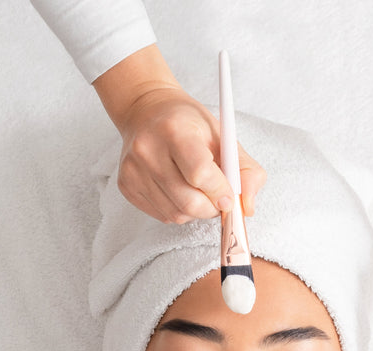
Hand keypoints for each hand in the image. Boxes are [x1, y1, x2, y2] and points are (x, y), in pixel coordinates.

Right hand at [93, 46, 265, 223]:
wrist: (147, 112)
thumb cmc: (190, 124)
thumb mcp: (224, 136)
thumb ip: (246, 171)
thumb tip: (247, 208)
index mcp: (174, 130)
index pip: (200, 173)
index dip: (220, 191)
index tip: (229, 196)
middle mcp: (148, 149)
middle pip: (188, 201)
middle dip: (211, 208)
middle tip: (217, 198)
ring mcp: (133, 170)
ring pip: (176, 214)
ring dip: (196, 211)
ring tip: (198, 190)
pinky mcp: (126, 186)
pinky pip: (162, 215)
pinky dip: (178, 210)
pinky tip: (179, 190)